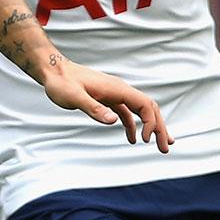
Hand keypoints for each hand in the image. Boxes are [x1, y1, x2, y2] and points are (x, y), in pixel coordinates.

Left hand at [42, 60, 172, 152]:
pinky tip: (133, 139)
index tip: (145, 140)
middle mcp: (120, 90)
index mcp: (117, 89)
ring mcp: (115, 94)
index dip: (150, 122)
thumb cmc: (61, 83)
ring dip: (151, 128)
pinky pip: (126, 113)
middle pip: (149, 108)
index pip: (145, 105)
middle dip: (159, 128)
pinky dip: (133, 126)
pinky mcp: (107, 99)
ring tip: (159, 145)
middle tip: (166, 148)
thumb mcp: (74, 97)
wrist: (53, 71)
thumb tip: (113, 121)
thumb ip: (93, 108)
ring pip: (140, 111)